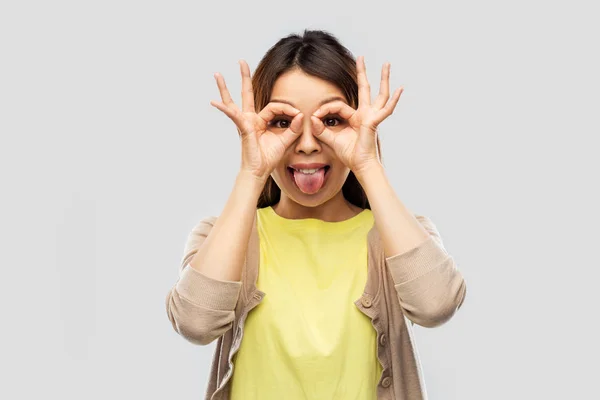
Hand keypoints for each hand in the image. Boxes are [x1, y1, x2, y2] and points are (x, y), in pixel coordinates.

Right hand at [210, 60, 303, 180]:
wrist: (259, 172)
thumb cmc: (269, 159)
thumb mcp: (285, 141)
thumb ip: (293, 129)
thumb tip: (299, 116)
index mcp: (260, 121)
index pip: (275, 106)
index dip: (288, 110)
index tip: (298, 117)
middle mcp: (250, 118)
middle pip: (247, 93)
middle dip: (244, 77)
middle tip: (241, 61)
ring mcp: (244, 122)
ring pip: (234, 100)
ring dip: (225, 87)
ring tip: (217, 74)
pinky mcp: (242, 128)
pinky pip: (234, 115)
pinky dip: (225, 108)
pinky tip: (214, 102)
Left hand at [310, 56, 402, 175]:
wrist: (360, 165)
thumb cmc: (349, 154)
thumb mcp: (331, 139)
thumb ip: (321, 129)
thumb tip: (312, 118)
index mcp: (355, 118)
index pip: (338, 105)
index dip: (325, 108)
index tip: (315, 115)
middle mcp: (365, 114)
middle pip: (365, 89)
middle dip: (362, 73)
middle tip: (360, 58)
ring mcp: (372, 117)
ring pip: (380, 94)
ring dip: (383, 79)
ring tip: (387, 64)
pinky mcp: (374, 122)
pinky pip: (386, 110)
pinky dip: (394, 100)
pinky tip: (400, 89)